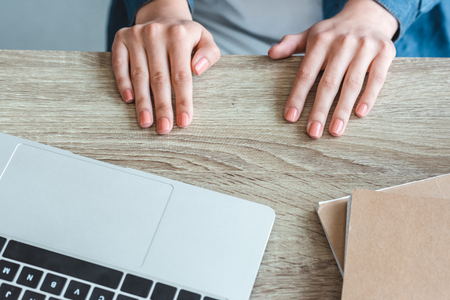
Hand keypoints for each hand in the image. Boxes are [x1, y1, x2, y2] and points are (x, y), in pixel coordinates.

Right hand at [111, 0, 219, 133]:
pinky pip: (119, 64)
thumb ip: (209, 54)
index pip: (181, 75)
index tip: (183, 122)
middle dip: (162, 107)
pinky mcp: (121, 38)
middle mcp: (155, 34)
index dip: (182, 101)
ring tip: (146, 122)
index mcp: (178, 36)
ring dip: (142, 102)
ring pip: (139, 75)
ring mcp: (136, 36)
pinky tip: (129, 100)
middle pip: (159, 79)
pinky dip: (123, 83)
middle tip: (164, 128)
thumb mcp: (205, 38)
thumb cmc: (185, 35)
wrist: (162, 15)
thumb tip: (198, 70)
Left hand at [268, 0, 397, 137]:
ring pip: (352, 84)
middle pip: (328, 83)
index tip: (291, 117)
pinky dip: (368, 97)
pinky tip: (360, 114)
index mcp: (321, 41)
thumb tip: (271, 54)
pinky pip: (376, 78)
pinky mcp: (385, 52)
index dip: (297, 97)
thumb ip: (291, 44)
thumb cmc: (335, 32)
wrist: (368, 14)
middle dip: (319, 110)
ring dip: (342, 110)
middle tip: (313, 132)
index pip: (306, 74)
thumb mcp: (311, 34)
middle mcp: (342, 43)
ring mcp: (365, 47)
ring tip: (335, 131)